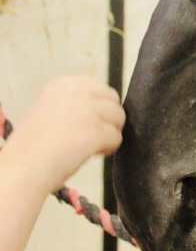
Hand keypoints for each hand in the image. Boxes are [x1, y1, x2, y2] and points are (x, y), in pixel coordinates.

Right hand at [5, 76, 125, 193]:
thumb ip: (75, 104)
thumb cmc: (34, 146)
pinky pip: (117, 137)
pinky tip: (93, 154)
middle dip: (108, 118)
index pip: (99, 87)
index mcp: (64, 84)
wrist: (22, 167)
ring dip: (109, 132)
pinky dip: (109, 148)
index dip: (99, 106)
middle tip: (93, 136)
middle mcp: (77, 91)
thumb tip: (106, 108)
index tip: (88, 122)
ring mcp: (88, 110)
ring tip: (91, 146)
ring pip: (118, 117)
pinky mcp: (96, 130)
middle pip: (112, 99)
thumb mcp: (51, 110)